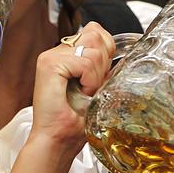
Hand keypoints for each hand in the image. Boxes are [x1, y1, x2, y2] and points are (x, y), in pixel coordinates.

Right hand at [29, 22, 115, 150]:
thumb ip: (105, 69)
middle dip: (103, 63)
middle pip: (96, 35)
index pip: (96, 32)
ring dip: (96, 75)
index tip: (98, 79)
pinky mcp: (50, 64)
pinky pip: (86, 62)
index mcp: (66, 55)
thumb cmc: (74, 122)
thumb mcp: (97, 89)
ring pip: (94, 49)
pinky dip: (90, 80)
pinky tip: (80, 93)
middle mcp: (56, 51)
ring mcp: (51, 56)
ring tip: (84, 93)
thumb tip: (124, 56)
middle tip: (91, 87)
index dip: (106, 52)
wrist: (58, 140)